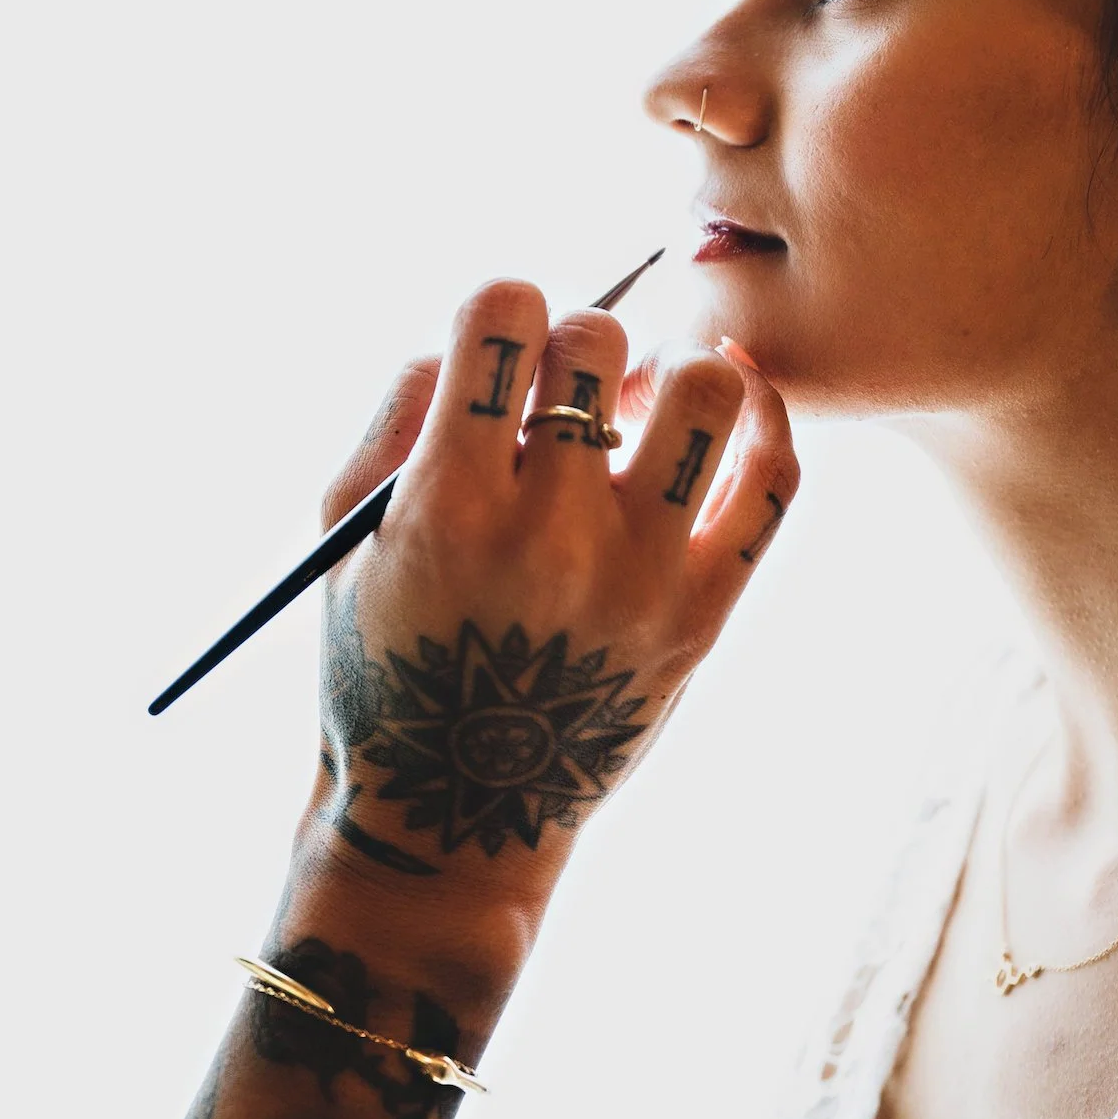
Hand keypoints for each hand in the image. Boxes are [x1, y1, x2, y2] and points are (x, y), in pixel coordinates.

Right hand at [306, 278, 799, 900]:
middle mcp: (551, 532)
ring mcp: (640, 574)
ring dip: (676, 370)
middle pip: (601, 341)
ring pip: (710, 390)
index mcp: (447, 504)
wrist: (455, 813)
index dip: (500, 305)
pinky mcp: (704, 613)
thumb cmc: (386, 654)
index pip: (503, 314)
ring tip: (647, 407)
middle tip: (569, 392)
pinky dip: (767, 419)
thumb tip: (486, 328)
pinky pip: (774, 481)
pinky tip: (736, 406)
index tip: (498, 347)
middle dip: (578, 343)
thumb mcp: (342, 532)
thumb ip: (397, 409)